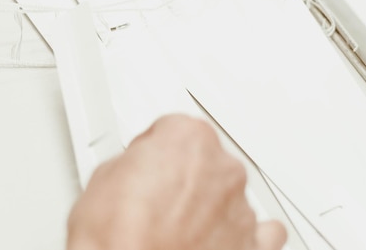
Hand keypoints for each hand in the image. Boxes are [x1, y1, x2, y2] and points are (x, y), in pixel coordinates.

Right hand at [66, 115, 286, 249]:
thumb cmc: (119, 236)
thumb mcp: (103, 177)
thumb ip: (132, 162)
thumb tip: (132, 173)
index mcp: (188, 138)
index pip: (173, 128)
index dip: (153, 147)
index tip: (142, 163)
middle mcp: (222, 168)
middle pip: (205, 158)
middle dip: (183, 173)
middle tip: (153, 197)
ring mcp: (240, 208)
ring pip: (229, 193)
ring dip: (208, 203)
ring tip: (178, 226)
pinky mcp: (252, 245)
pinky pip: (263, 232)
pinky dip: (244, 233)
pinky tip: (224, 237)